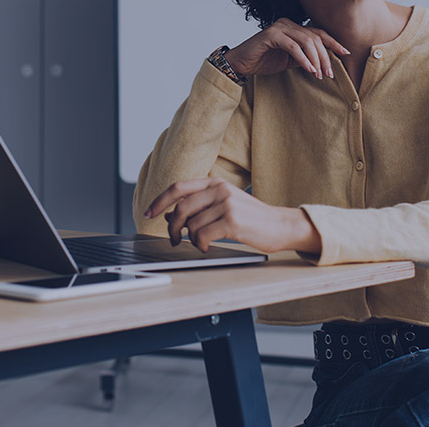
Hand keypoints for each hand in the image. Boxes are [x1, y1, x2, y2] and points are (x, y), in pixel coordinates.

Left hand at [143, 177, 320, 254]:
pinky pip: (203, 235)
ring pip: (192, 225)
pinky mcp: (233, 221)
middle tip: (173, 239)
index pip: (179, 187)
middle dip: (171, 227)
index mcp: (216, 182)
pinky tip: (207, 246)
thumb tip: (171, 216)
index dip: (159, 200)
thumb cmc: (251, 218)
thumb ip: (200, 205)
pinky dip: (201, 245)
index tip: (148, 212)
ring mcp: (227, 204)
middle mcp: (220, 189)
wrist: (280, 225)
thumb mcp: (225, 204)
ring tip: (200, 243)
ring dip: (191, 239)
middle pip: (181, 208)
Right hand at [225, 18, 348, 78]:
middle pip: (314, 38)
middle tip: (329, 74)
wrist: (240, 64)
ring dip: (315, 59)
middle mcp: (287, 23)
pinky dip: (303, 59)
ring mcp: (279, 27)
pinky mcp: (271, 35)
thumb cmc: (264, 61)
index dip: (333, 42)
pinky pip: (293, 47)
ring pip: (306, 41)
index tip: (345, 53)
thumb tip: (325, 63)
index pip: (318, 33)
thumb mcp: (290, 61)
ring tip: (319, 74)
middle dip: (325, 57)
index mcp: (293, 27)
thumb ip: (305, 58)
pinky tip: (309, 69)